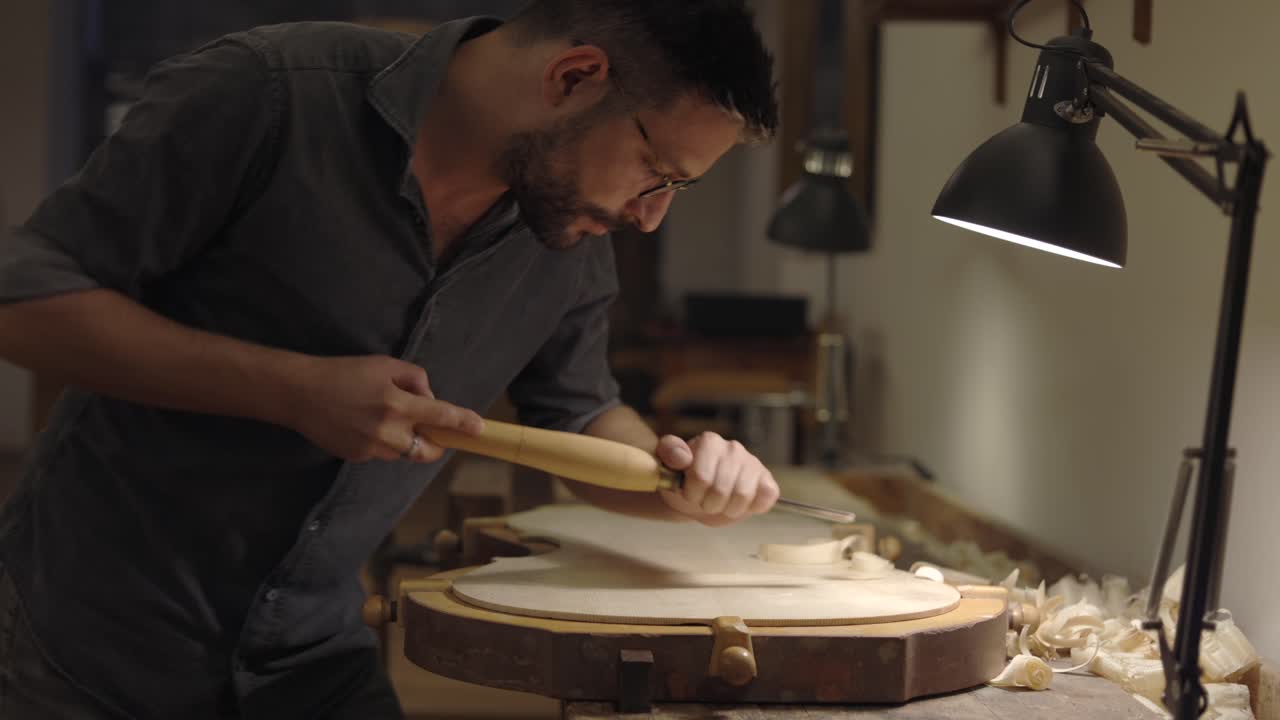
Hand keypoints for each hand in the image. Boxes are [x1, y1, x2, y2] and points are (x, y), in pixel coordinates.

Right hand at [287, 355, 482, 461]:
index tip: (480, 429)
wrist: (300, 394)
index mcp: (397, 403)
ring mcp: (372, 448)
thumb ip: (415, 379)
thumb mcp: (385, 364)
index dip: (464, 423)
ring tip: (383, 417)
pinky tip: (364, 424)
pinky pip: (383, 453)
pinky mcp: (358, 457)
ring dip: (407, 440)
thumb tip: (430, 399)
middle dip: (437, 444)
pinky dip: (384, 442)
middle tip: (434, 432)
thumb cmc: (345, 372)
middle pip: (428, 450)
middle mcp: (387, 430)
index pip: (441, 416)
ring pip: (405, 452)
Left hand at [655, 432, 778, 525]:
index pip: (701, 477)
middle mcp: (733, 448)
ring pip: (743, 496)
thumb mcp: (667, 467)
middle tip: (704, 501)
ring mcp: (752, 463)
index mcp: (709, 442)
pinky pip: (767, 496)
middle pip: (721, 490)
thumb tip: (683, 457)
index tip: (689, 493)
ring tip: (720, 503)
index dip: (692, 494)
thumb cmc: (683, 482)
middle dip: (709, 504)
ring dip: (727, 509)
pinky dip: (753, 507)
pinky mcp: (766, 479)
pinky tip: (740, 504)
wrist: (698, 497)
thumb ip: (669, 453)